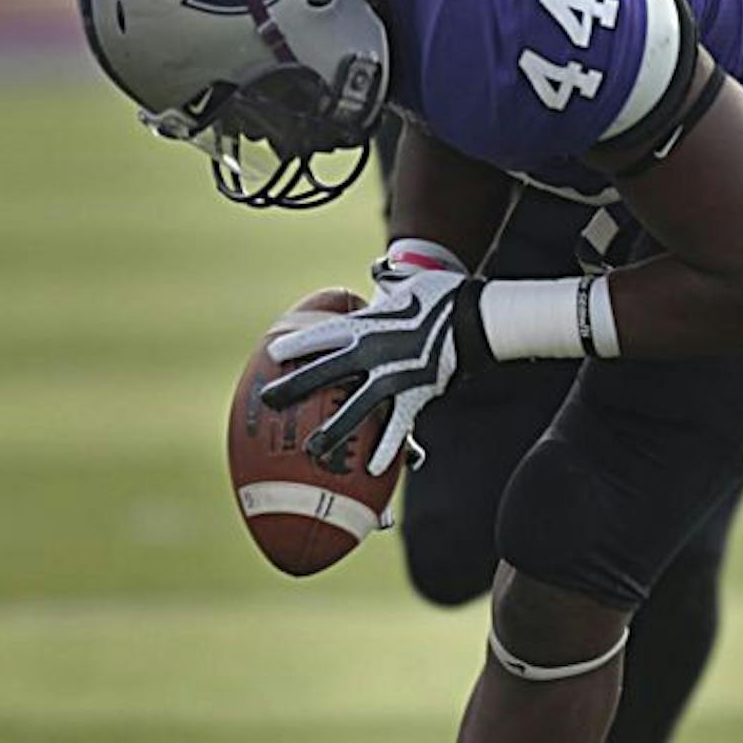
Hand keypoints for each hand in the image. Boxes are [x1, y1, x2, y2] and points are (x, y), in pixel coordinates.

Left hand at [262, 267, 491, 475]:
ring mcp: (393, 377)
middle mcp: (373, 352)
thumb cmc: (443, 294)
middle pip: (325, 373)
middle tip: (267, 402)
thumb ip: (389, 282)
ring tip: (312, 450)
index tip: (273, 355)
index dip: (296, 346)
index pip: (321, 336)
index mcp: (366, 324)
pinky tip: (375, 470)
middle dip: (294, 388)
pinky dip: (387, 448)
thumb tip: (381, 272)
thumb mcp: (409, 283)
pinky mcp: (416, 396)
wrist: (476, 317)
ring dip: (333, 430)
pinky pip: (398, 427)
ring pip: (356, 408)